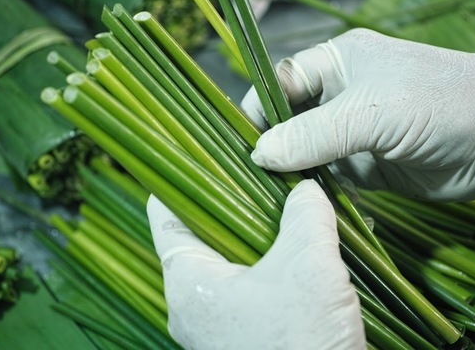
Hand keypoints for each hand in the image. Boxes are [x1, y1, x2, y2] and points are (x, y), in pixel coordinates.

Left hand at [147, 179, 364, 349]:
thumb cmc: (302, 346)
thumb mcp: (309, 267)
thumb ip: (305, 216)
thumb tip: (305, 188)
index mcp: (188, 281)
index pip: (166, 209)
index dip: (182, 172)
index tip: (204, 144)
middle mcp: (193, 300)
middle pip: (202, 229)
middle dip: (234, 198)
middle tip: (261, 167)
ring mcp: (218, 319)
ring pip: (231, 255)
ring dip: (261, 229)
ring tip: (289, 201)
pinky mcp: (244, 331)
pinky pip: (251, 281)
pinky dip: (273, 259)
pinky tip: (304, 244)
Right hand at [242, 28, 474, 200]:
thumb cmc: (440, 104)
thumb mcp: (372, 113)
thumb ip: (314, 134)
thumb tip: (260, 152)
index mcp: (334, 64)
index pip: (278, 82)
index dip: (258, 110)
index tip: (243, 144)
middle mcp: (336, 97)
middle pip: (286, 121)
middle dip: (270, 147)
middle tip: (254, 178)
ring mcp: (349, 134)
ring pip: (303, 154)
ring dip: (290, 173)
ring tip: (271, 198)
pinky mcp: (363, 167)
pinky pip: (326, 180)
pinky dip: (314, 193)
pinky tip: (302, 207)